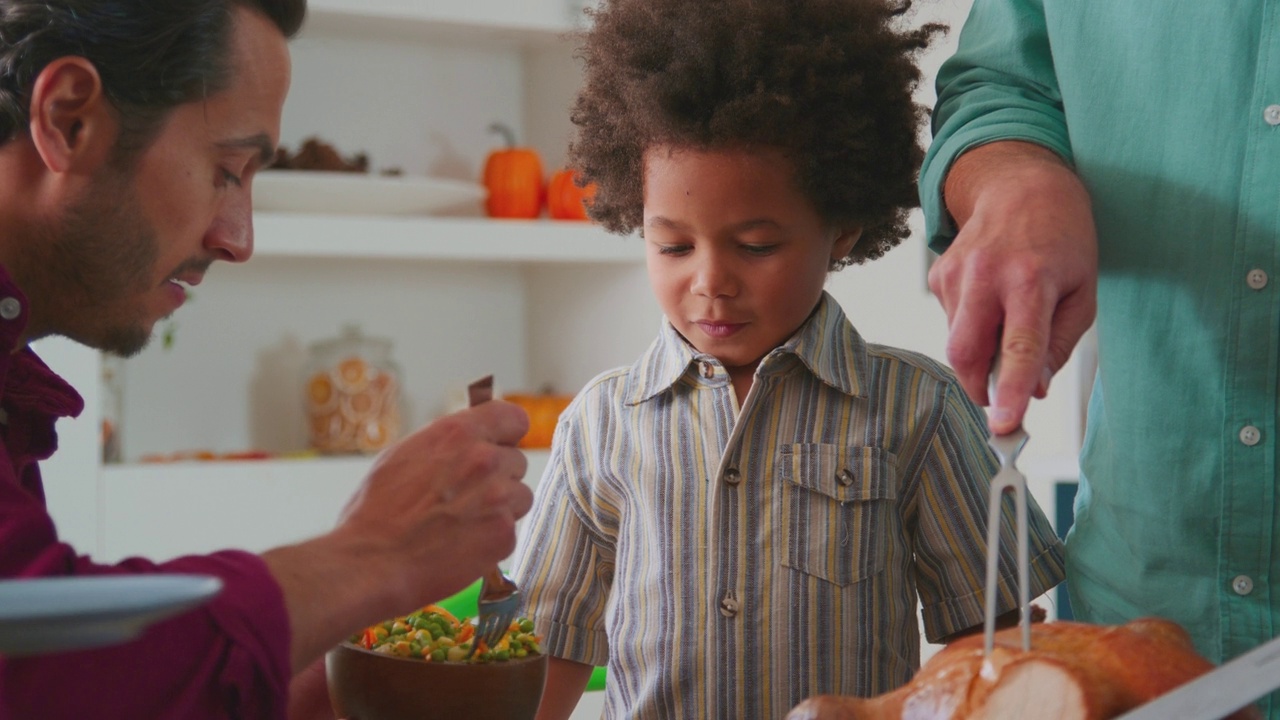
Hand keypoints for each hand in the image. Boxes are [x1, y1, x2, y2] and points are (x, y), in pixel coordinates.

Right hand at [263, 399, 531, 670]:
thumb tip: (468, 439)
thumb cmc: (376, 512)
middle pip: (516, 461)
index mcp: (458, 433)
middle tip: (467, 496)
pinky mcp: (504, 533)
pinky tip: (463, 544)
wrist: (372, 562)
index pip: (513, 418)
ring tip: (465, 522)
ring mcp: (499, 497)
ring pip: (520, 496)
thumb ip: (446, 443)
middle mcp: (485, 459)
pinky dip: (493, 538)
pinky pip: (511, 530)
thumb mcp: (403, 455)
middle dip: (498, 477)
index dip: (506, 434)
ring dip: (502, 507)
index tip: (498, 445)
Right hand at [929, 140, 1097, 433]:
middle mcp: (986, 275)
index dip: (1012, 389)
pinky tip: (989, 300)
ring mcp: (955, 273)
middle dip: (979, 387)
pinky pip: (951, 322)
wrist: (1019, 185)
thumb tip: (1034, 390)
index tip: (1006, 424)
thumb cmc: (1060, 238)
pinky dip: (971, 327)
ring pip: (957, 341)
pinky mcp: (938, 275)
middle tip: (998, 399)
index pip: (1020, 345)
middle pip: (966, 352)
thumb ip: (1058, 345)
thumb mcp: (1082, 291)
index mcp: (1031, 279)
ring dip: (980, 350)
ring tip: (1006, 318)